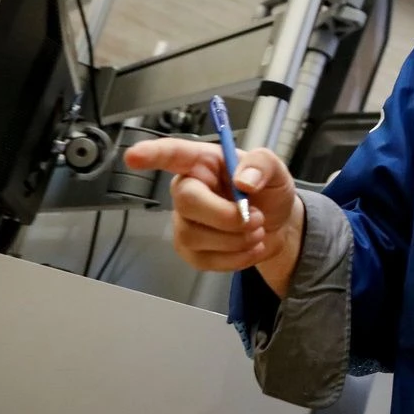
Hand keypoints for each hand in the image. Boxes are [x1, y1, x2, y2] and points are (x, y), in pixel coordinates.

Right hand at [122, 138, 304, 296]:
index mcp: (204, 163)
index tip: (134, 156)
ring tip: (257, 231)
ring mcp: (185, 221)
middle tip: (255, 218)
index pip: (172, 154)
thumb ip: (262, 165)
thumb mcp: (275, 169)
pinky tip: (250, 247)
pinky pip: (203, 260)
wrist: (279, 225)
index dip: (152, 154)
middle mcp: (189, 189)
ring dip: (235, 240)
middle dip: (226, 216)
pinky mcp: (190, 250)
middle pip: (187, 202)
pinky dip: (235, 258)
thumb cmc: (268, 191)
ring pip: (194, 235)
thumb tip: (244, 181)